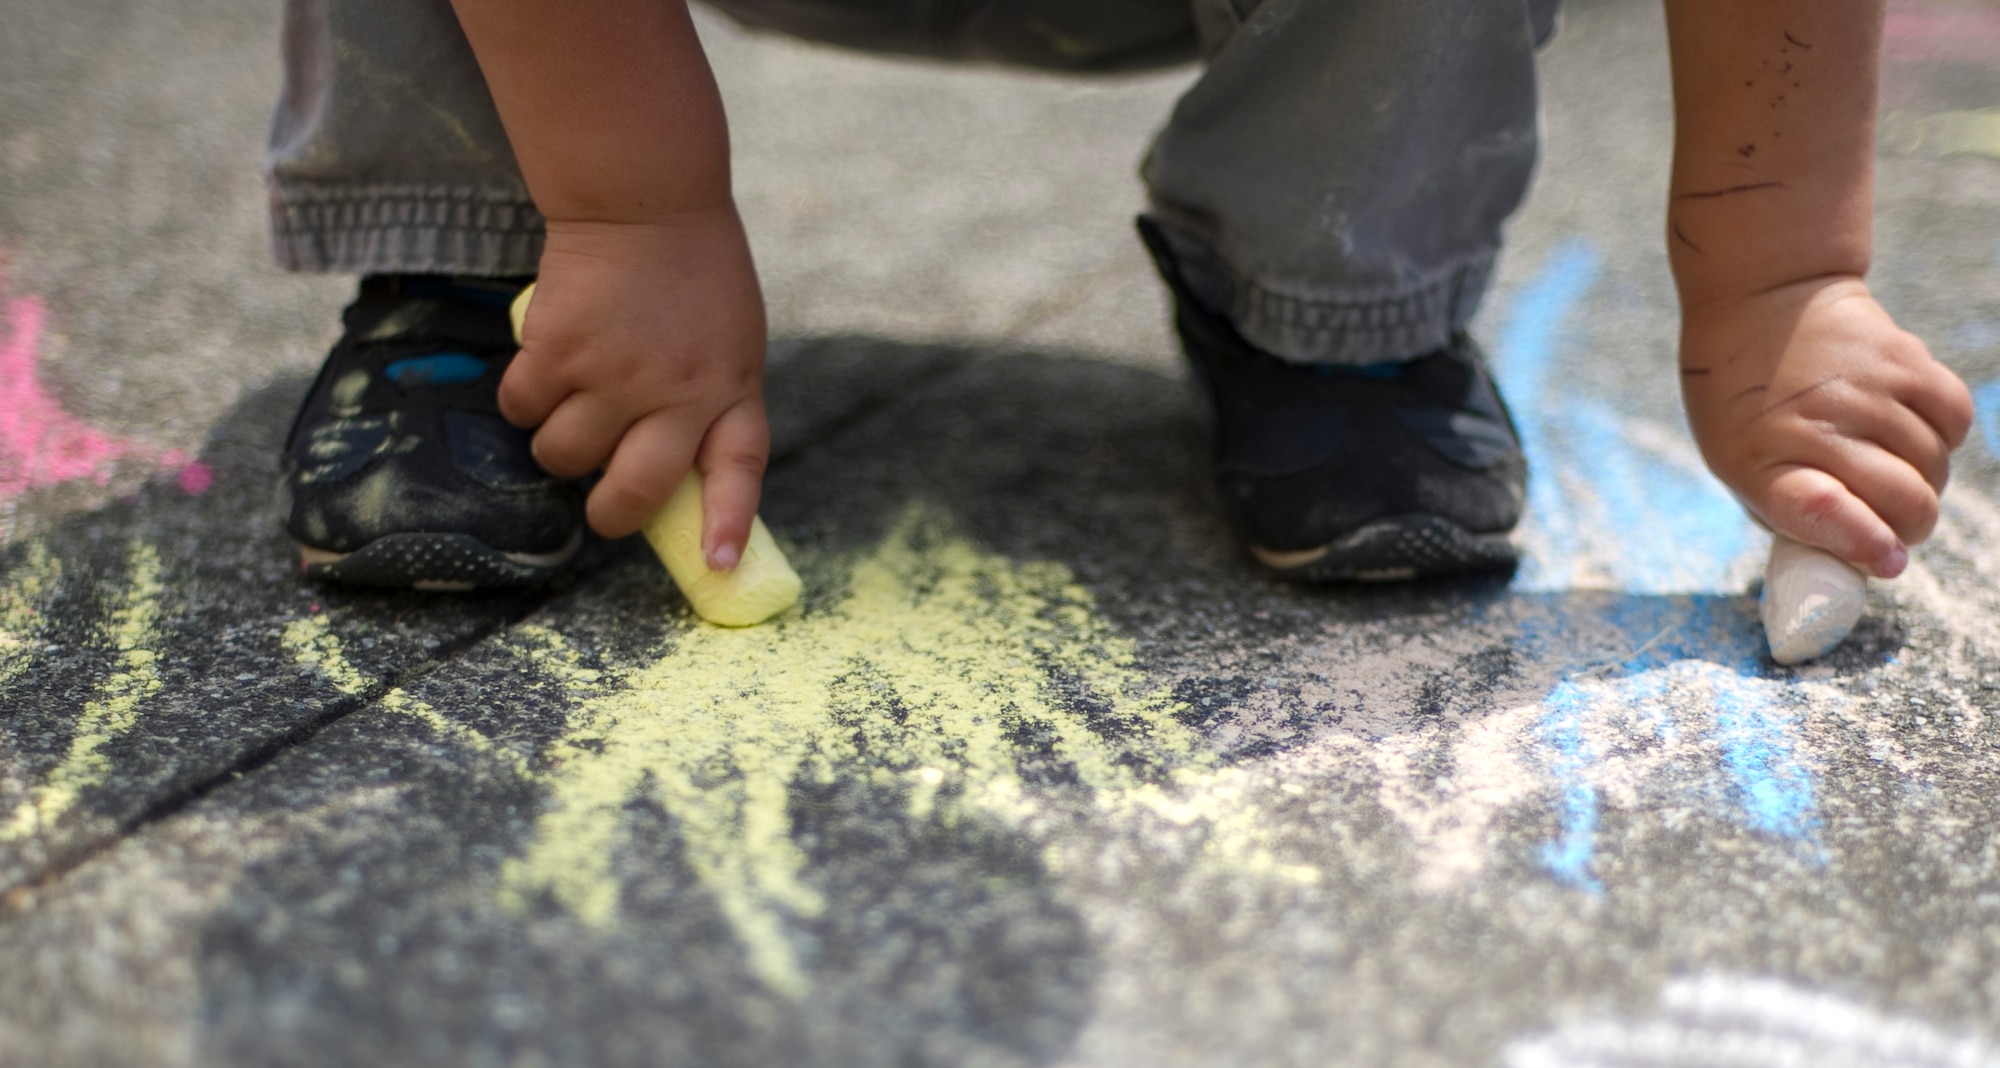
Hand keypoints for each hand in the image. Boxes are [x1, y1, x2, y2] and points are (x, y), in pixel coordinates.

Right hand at [501, 209, 768, 569]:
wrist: (643, 197)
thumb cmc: (691, 271)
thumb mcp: (730, 338)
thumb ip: (713, 398)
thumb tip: (678, 469)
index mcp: (731, 386)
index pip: (738, 469)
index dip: (728, 522)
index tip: (718, 565)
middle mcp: (679, 390)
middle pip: (636, 490)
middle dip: (611, 513)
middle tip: (602, 509)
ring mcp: (617, 373)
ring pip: (564, 455)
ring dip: (558, 443)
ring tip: (572, 401)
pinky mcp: (560, 351)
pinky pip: (522, 408)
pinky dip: (522, 398)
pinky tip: (541, 367)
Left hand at [1680, 277, 1970, 577]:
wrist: (1759, 299)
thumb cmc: (1742, 399)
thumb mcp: (1737, 461)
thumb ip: (1789, 508)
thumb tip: (1858, 554)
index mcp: (1761, 459)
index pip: (1823, 512)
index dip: (1864, 544)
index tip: (1886, 559)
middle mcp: (1818, 424)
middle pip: (1905, 500)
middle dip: (1909, 528)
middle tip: (1894, 527)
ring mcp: (1867, 389)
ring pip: (1935, 466)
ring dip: (1925, 484)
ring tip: (1895, 473)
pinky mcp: (1905, 358)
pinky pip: (1954, 419)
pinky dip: (1945, 439)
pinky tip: (1913, 435)